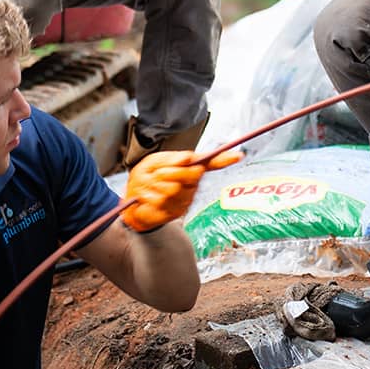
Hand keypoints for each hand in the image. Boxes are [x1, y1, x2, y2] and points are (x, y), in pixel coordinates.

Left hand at [122, 149, 241, 231]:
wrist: (131, 204)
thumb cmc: (145, 180)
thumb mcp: (154, 163)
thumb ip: (170, 160)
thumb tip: (187, 158)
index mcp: (188, 169)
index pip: (209, 163)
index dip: (223, 159)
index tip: (238, 155)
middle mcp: (191, 185)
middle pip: (192, 174)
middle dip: (172, 171)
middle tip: (157, 173)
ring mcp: (185, 200)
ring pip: (174, 187)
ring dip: (155, 184)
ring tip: (149, 187)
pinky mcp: (175, 212)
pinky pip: (161, 200)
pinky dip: (148, 195)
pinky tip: (146, 198)